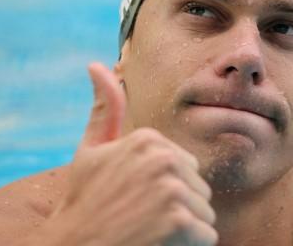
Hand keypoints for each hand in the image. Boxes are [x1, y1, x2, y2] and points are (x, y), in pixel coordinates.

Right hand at [45, 62, 217, 245]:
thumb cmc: (85, 201)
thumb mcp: (91, 151)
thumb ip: (104, 109)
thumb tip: (97, 65)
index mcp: (148, 139)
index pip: (186, 166)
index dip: (166, 187)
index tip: (137, 196)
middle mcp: (163, 158)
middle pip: (199, 187)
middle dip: (179, 206)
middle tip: (144, 215)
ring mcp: (172, 190)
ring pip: (205, 212)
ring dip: (185, 228)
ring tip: (151, 229)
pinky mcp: (180, 222)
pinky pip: (207, 236)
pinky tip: (160, 244)